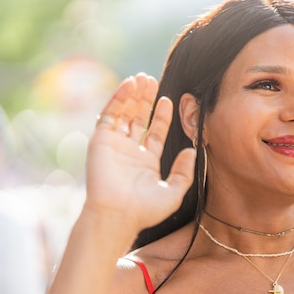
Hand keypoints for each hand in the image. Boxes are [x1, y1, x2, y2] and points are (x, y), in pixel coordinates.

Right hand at [84, 73, 195, 235]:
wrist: (118, 215)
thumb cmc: (145, 210)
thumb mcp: (174, 192)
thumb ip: (185, 171)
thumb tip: (193, 151)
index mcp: (146, 162)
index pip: (155, 132)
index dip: (162, 116)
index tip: (168, 100)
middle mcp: (129, 151)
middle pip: (139, 119)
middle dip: (145, 100)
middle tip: (152, 80)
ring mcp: (114, 145)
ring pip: (124, 113)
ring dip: (132, 95)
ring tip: (142, 77)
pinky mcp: (100, 140)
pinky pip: (109, 114)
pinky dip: (118, 98)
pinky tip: (129, 85)